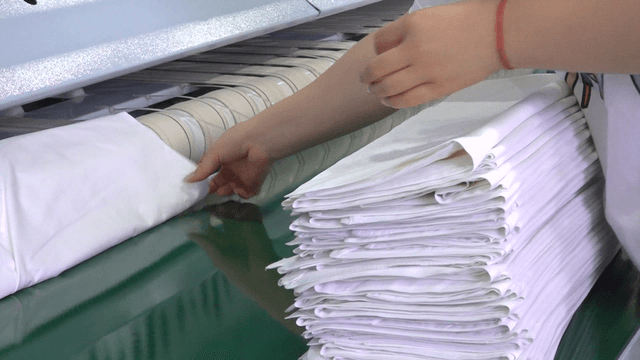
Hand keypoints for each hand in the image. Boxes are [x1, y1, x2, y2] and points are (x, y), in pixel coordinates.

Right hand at [185, 122, 271, 198]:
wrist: (259, 142)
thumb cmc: (235, 142)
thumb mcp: (214, 153)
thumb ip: (203, 169)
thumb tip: (187, 181)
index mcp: (222, 157)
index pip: (210, 170)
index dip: (203, 178)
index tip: (194, 185)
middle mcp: (232, 167)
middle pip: (220, 182)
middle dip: (214, 187)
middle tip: (208, 191)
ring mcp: (243, 176)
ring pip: (232, 189)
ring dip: (226, 192)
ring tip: (221, 190)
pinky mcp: (254, 183)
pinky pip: (247, 194)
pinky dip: (241, 194)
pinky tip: (238, 189)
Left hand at [361, 0, 502, 108]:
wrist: (496, 33)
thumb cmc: (464, 22)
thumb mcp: (428, 17)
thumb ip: (404, 32)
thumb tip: (382, 50)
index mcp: (412, 26)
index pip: (378, 42)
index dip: (374, 52)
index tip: (376, 57)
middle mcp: (416, 48)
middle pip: (377, 69)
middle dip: (367, 77)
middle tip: (365, 80)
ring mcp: (427, 70)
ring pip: (389, 88)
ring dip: (377, 91)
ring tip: (376, 91)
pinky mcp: (439, 88)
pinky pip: (408, 100)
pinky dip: (393, 101)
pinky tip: (390, 100)